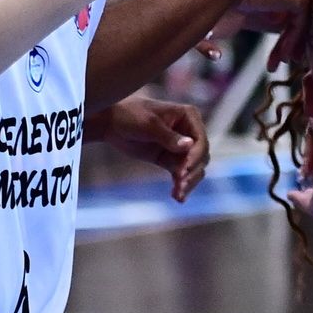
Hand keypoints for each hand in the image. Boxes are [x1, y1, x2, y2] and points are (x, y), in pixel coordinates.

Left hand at [90, 96, 209, 202]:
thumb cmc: (130, 115)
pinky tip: (177, 197)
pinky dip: (180, 186)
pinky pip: (180, 175)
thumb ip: (169, 137)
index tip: (184, 170)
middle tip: (181, 184)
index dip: (195, 156)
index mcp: (189, 116)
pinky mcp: (170, 160)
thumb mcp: (149, 124)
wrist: (112, 124)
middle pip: (200, 156)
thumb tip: (190, 145)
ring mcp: (181, 147)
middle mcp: (189, 131)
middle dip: (192, 172)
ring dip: (188, 182)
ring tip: (178, 194)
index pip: (200, 140)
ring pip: (193, 169)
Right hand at [201, 0, 311, 68]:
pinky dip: (291, 41)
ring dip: (291, 44)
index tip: (281, 47)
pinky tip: (280, 55)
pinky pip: (301, 23)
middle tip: (284, 58)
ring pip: (304, 18)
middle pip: (305, 10)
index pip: (300, 1)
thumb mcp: (261, 4)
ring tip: (278, 61)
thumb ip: (279, 14)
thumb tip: (290, 36)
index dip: (291, 26)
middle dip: (294, 38)